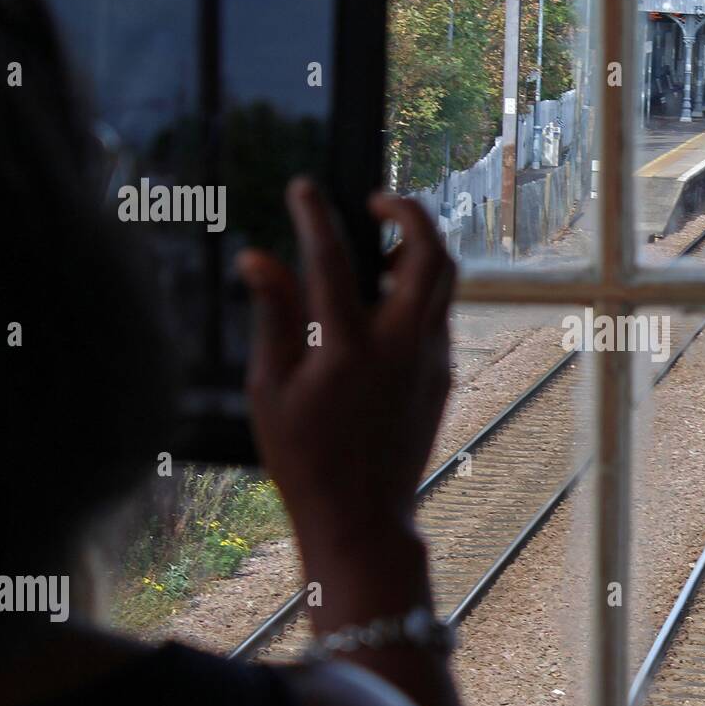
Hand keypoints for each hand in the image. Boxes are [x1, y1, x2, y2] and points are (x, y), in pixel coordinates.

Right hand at [237, 179, 453, 563]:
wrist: (363, 519)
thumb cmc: (304, 460)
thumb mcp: (270, 390)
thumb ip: (272, 317)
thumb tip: (257, 258)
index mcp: (349, 349)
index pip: (333, 259)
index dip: (315, 214)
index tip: (303, 186)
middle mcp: (402, 346)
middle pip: (429, 253)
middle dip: (408, 211)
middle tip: (375, 200)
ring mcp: (431, 359)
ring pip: (447, 279)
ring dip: (420, 247)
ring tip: (380, 247)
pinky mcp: (443, 374)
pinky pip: (440, 311)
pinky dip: (420, 287)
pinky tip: (384, 296)